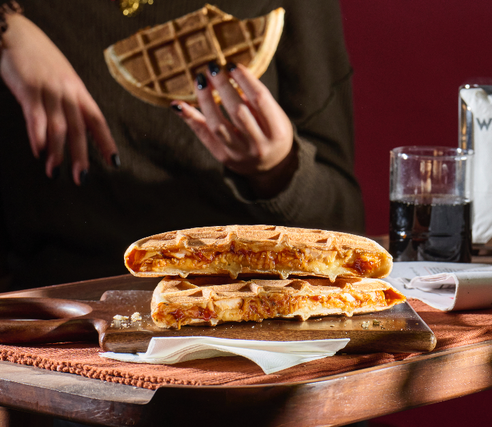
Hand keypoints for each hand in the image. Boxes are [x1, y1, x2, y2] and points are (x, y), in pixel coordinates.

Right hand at [0, 13, 117, 184]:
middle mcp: (69, 93)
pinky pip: (34, 117)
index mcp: (80, 93)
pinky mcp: (29, 89)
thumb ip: (72, 104)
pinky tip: (38, 152)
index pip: (98, 121)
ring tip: (55, 172)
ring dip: (57, 152)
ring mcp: (49, 91)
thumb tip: (77, 132)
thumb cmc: (43, 62)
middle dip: (81, 156)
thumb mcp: (65, 81)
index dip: (106, 143)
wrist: (19, 34)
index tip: (114, 163)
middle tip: (81, 178)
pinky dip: (36, 136)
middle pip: (80, 130)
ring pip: (58, 127)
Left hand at [171, 62, 296, 197]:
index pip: (259, 99)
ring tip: (200, 81)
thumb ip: (257, 101)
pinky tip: (178, 104)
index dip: (244, 79)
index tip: (232, 64)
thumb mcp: (275, 117)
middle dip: (223, 86)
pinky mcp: (223, 157)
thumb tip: (230, 75)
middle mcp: (258, 145)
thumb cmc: (272, 133)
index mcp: (276, 131)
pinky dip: (190, 119)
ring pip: (218, 125)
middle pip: (237, 111)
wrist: (272, 167)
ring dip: (205, 100)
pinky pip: (204, 136)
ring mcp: (240, 153)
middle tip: (213, 67)